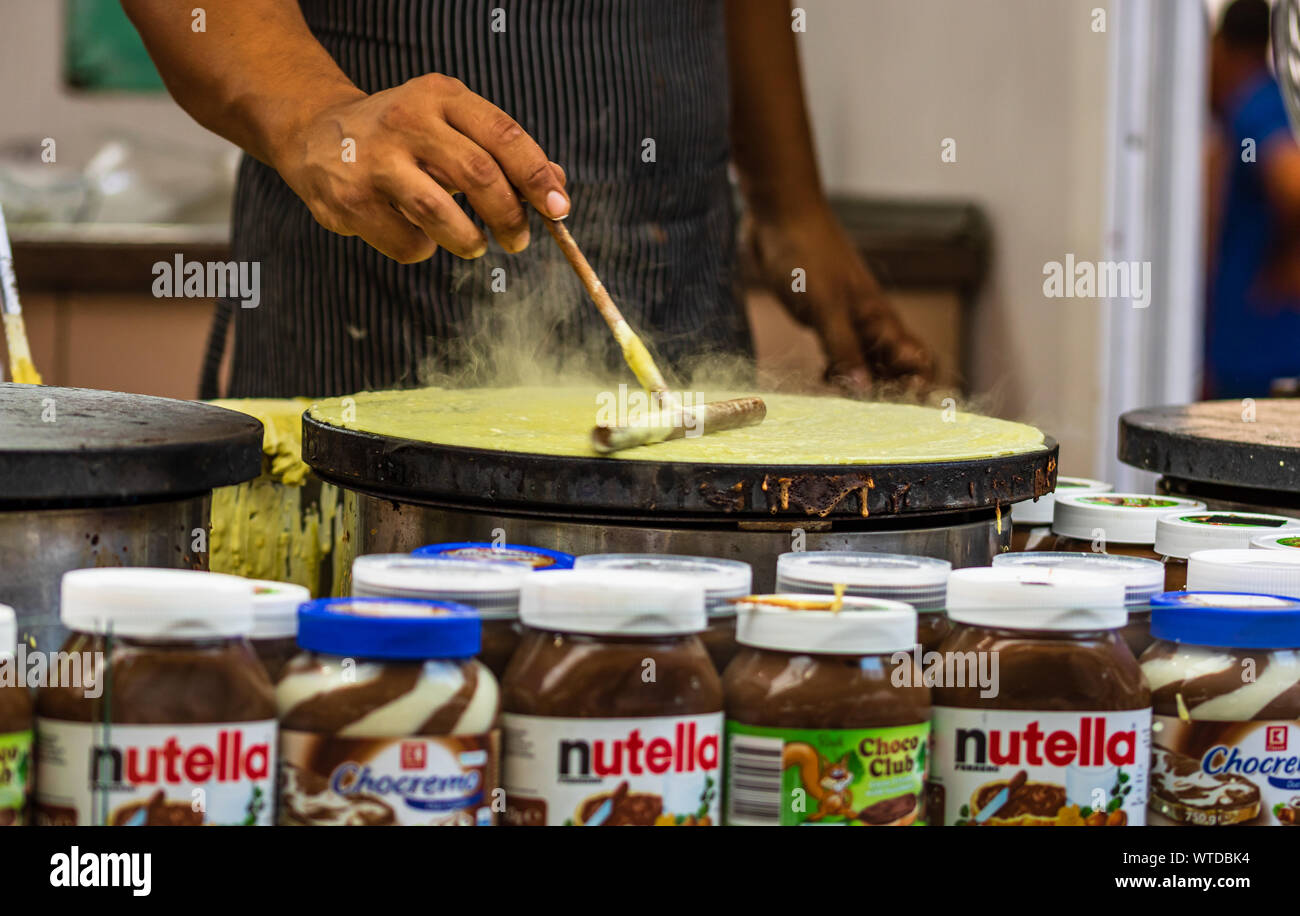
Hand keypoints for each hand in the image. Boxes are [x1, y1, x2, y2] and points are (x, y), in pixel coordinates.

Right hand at [271, 74, 568, 262]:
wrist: (314, 134)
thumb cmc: (404, 137)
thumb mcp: (450, 126)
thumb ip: (503, 154)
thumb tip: (558, 189)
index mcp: (440, 96)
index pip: (504, 135)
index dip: (537, 176)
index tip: (558, 209)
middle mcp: (407, 120)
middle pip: (478, 174)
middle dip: (509, 216)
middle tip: (519, 240)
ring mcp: (374, 160)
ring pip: (440, 213)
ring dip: (469, 241)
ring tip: (474, 244)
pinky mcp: (350, 200)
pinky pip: (408, 243)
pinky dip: (425, 249)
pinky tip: (419, 236)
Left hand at [747, 207, 934, 392]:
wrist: (779, 214)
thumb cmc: (806, 252)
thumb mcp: (825, 307)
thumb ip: (844, 349)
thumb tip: (865, 392)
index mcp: (881, 319)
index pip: (919, 360)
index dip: (919, 386)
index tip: (901, 408)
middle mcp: (871, 323)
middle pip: (896, 369)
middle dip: (887, 393)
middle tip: (862, 410)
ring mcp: (848, 320)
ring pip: (868, 363)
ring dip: (859, 384)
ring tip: (839, 395)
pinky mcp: (825, 317)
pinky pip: (841, 352)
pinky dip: (837, 370)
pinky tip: (823, 376)